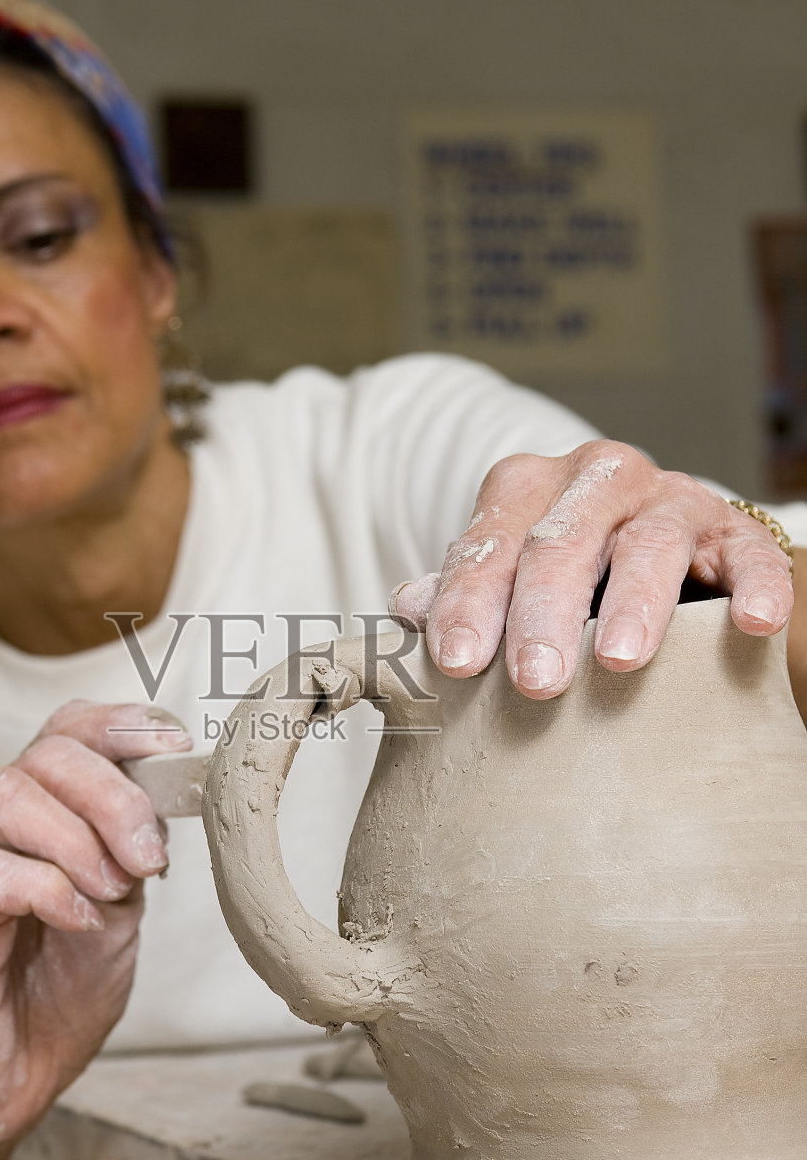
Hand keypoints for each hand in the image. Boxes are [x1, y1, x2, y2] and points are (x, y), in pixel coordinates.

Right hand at [0, 702, 189, 1156]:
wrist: (15, 1080)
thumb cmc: (60, 988)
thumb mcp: (120, 903)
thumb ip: (132, 846)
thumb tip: (167, 791)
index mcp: (19, 811)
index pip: (61, 732)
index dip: (119, 727)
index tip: (174, 750)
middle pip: (39, 758)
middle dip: (113, 796)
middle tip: (150, 857)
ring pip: (4, 799)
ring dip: (80, 840)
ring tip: (113, 890)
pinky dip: (49, 890)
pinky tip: (78, 921)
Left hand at [390, 440, 793, 698]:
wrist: (655, 545)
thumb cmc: (563, 575)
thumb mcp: (508, 576)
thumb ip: (463, 592)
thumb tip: (404, 608)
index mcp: (527, 487)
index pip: (489, 544)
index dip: (469, 602)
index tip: (456, 661)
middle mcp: (595, 478)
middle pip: (561, 543)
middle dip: (544, 613)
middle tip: (534, 680)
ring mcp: (667, 499)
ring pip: (649, 543)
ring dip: (635, 604)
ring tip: (619, 661)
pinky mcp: (731, 529)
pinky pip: (749, 553)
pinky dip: (754, 586)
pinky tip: (751, 624)